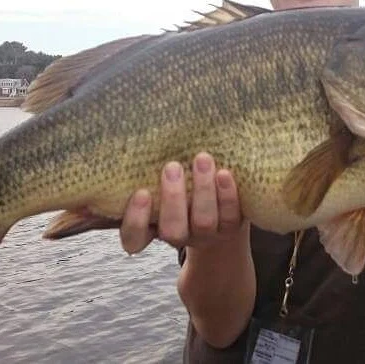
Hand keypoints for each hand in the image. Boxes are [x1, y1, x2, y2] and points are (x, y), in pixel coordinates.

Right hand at [119, 152, 245, 253]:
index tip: (141, 192)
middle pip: (172, 231)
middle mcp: (178, 235)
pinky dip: (228, 195)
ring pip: (203, 222)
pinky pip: (230, 216)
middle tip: (172, 167)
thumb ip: (148, 167)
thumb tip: (133, 125)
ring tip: (202, 159)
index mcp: (152, 228)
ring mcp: (206, 235)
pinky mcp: (231, 228)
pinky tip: (225, 173)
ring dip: (203, 190)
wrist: (220, 203)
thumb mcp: (158, 178)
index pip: (133, 238)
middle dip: (173, 198)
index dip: (136, 220)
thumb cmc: (179, 181)